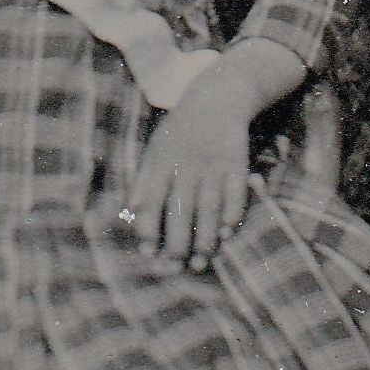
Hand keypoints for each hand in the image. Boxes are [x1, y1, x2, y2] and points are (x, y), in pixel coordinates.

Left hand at [130, 70, 257, 271]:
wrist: (217, 99)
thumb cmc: (179, 130)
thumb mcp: (156, 148)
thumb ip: (145, 179)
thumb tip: (132, 210)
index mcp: (162, 162)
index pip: (152, 201)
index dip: (148, 229)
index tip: (148, 254)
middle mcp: (187, 166)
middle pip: (181, 211)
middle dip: (176, 243)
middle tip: (173, 269)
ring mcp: (214, 166)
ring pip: (209, 208)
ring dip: (205, 238)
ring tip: (200, 263)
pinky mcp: (237, 164)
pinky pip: (236, 195)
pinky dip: (232, 215)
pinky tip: (225, 235)